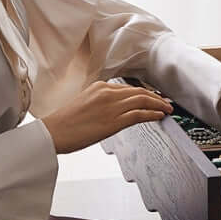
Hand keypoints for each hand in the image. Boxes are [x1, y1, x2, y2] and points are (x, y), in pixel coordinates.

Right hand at [41, 80, 173, 153]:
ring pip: (142, 101)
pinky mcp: (113, 121)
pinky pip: (138, 114)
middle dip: (155, 97)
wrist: (52, 132)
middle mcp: (107, 93)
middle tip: (166, 102)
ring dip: (158, 105)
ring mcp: (111, 106)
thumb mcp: (84, 103)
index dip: (144, 93)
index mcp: (100, 87)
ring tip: (167, 109)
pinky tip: (159, 116)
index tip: (153, 97)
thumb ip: (101, 101)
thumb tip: (116, 109)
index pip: (129, 88)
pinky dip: (152, 114)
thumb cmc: (64, 123)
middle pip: (139, 92)